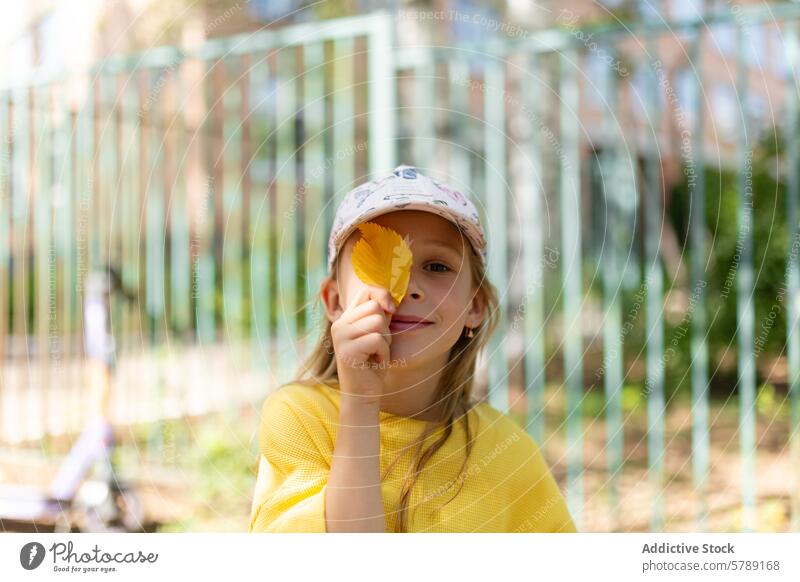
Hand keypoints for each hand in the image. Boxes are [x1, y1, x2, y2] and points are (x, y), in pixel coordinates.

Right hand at [330, 284, 395, 404]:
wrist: (363, 395)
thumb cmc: (372, 365)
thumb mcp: (378, 335)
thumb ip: (380, 316)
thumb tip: (389, 299)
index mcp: (345, 318)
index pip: (365, 291)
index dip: (382, 295)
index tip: (392, 309)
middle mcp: (339, 324)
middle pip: (375, 307)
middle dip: (385, 327)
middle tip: (378, 345)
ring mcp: (340, 336)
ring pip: (377, 322)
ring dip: (385, 341)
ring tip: (376, 353)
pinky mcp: (347, 350)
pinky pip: (377, 340)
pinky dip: (383, 353)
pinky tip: (374, 362)